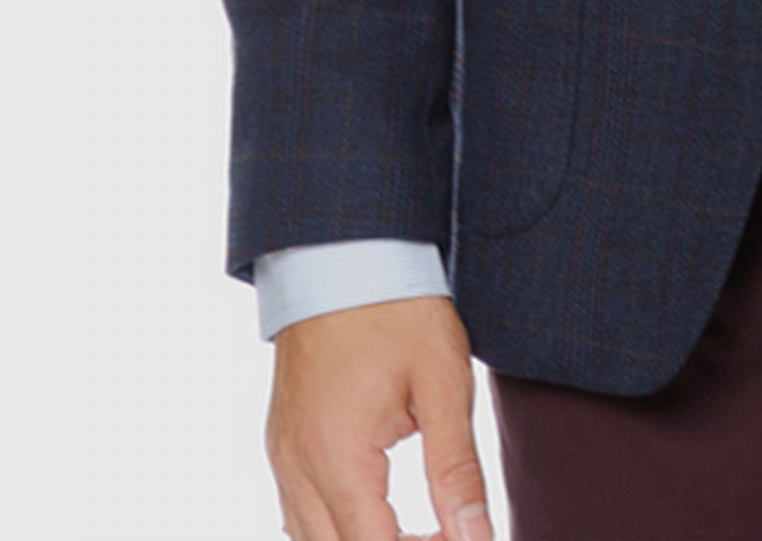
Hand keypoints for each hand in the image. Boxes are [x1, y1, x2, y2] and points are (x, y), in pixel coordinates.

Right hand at [266, 295, 492, 540]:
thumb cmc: (397, 307)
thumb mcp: (443, 382)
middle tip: (452, 532)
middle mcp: (297, 467)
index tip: (465, 537)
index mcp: (337, 458)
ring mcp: (283, 455)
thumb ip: (457, 470)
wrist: (344, 249)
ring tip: (428, 528)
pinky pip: (301, 513)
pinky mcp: (283, 441)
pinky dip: (341, 526)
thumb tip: (477, 537)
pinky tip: (385, 510)